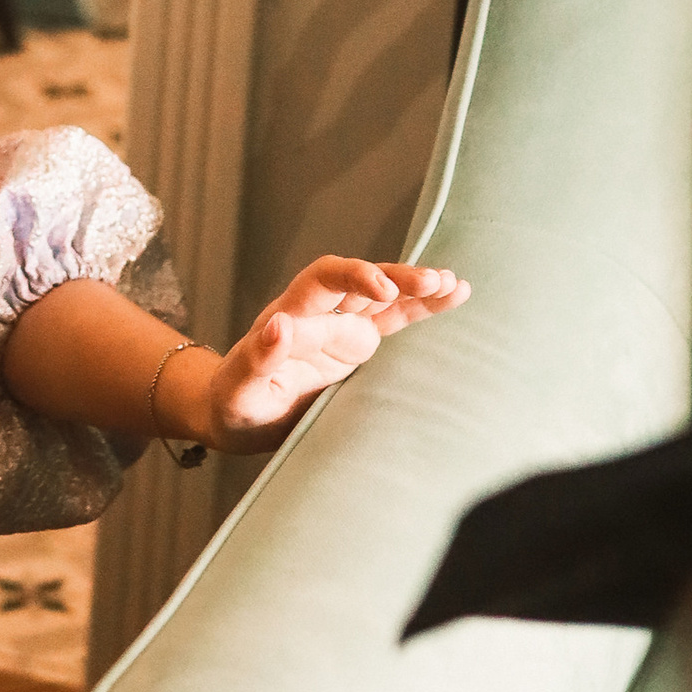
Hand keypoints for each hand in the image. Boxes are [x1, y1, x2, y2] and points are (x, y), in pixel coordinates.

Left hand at [172, 260, 467, 452]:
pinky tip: (457, 293)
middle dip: (396, 277)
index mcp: (289, 316)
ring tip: (452, 284)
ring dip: (415, 288)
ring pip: (383, 297)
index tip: (382, 289)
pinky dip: (423, 308)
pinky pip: (395, 321)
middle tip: (431, 281)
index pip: (322, 281)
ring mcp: (341, 329)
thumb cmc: (234, 402)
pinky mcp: (358, 347)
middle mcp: (318, 314)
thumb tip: (278, 324)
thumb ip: (257, 359)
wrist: (237, 414)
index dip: (354, 277)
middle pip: (360, 281)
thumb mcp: (239, 389)